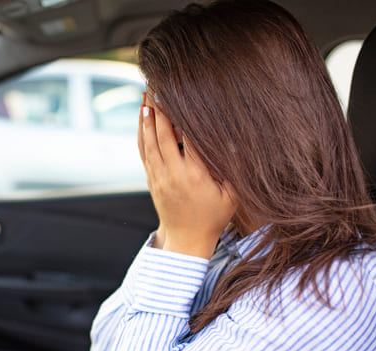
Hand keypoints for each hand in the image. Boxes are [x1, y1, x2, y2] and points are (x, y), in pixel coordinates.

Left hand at [138, 101, 235, 257]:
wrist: (187, 240)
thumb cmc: (214, 217)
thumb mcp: (232, 195)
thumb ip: (233, 168)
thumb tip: (234, 141)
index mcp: (195, 176)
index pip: (187, 139)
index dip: (182, 116)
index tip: (181, 95)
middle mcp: (173, 175)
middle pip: (163, 136)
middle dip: (160, 109)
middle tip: (157, 86)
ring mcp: (159, 177)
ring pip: (149, 142)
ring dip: (147, 118)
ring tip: (146, 94)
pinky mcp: (152, 179)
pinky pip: (144, 151)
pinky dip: (142, 133)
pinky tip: (142, 117)